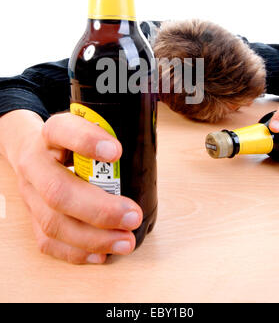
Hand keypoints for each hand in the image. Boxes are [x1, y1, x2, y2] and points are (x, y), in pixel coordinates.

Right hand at [0, 110, 142, 263]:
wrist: (30, 148)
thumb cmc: (68, 138)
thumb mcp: (86, 125)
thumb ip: (110, 131)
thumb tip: (147, 146)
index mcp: (50, 134)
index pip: (61, 130)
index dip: (86, 141)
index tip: (117, 152)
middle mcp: (35, 164)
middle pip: (57, 190)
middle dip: (99, 210)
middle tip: (132, 216)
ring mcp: (30, 193)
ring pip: (53, 222)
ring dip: (93, 238)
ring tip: (125, 241)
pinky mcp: (32, 216)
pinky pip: (48, 241)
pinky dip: (77, 252)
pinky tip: (102, 254)